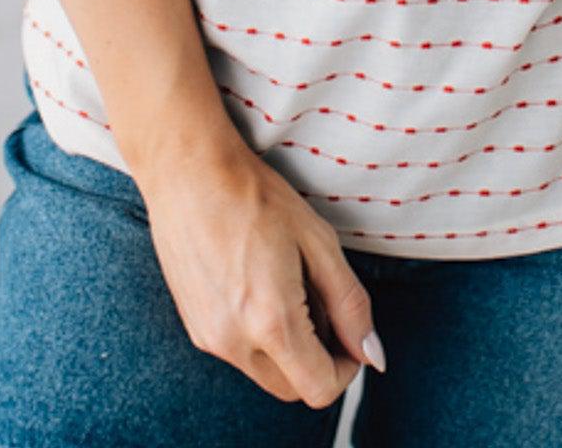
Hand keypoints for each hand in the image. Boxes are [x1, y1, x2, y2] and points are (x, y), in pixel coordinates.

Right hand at [138, 144, 384, 407]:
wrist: (189, 174)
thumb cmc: (256, 197)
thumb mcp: (318, 241)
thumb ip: (349, 303)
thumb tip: (372, 354)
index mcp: (271, 321)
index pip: (320, 388)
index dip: (347, 368)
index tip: (351, 335)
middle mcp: (234, 342)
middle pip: (293, 388)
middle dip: (319, 359)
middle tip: (322, 303)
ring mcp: (209, 338)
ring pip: (266, 372)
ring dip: (289, 349)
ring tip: (290, 286)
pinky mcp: (195, 328)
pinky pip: (240, 353)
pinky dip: (260, 336)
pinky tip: (260, 284)